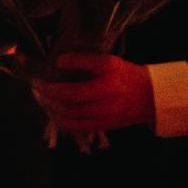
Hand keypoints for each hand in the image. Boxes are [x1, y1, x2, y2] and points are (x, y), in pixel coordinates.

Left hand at [32, 53, 154, 134]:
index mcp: (108, 82)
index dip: (58, 79)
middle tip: (38, 86)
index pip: (77, 82)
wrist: (149, 98)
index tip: (49, 69)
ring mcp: (103, 116)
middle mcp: (105, 100)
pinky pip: (75, 127)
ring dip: (51, 108)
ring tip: (43, 99)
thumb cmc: (127, 76)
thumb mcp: (110, 61)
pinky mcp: (101, 126)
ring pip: (69, 116)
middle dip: (49, 95)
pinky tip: (54, 112)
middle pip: (69, 102)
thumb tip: (59, 61)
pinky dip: (60, 120)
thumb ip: (85, 60)